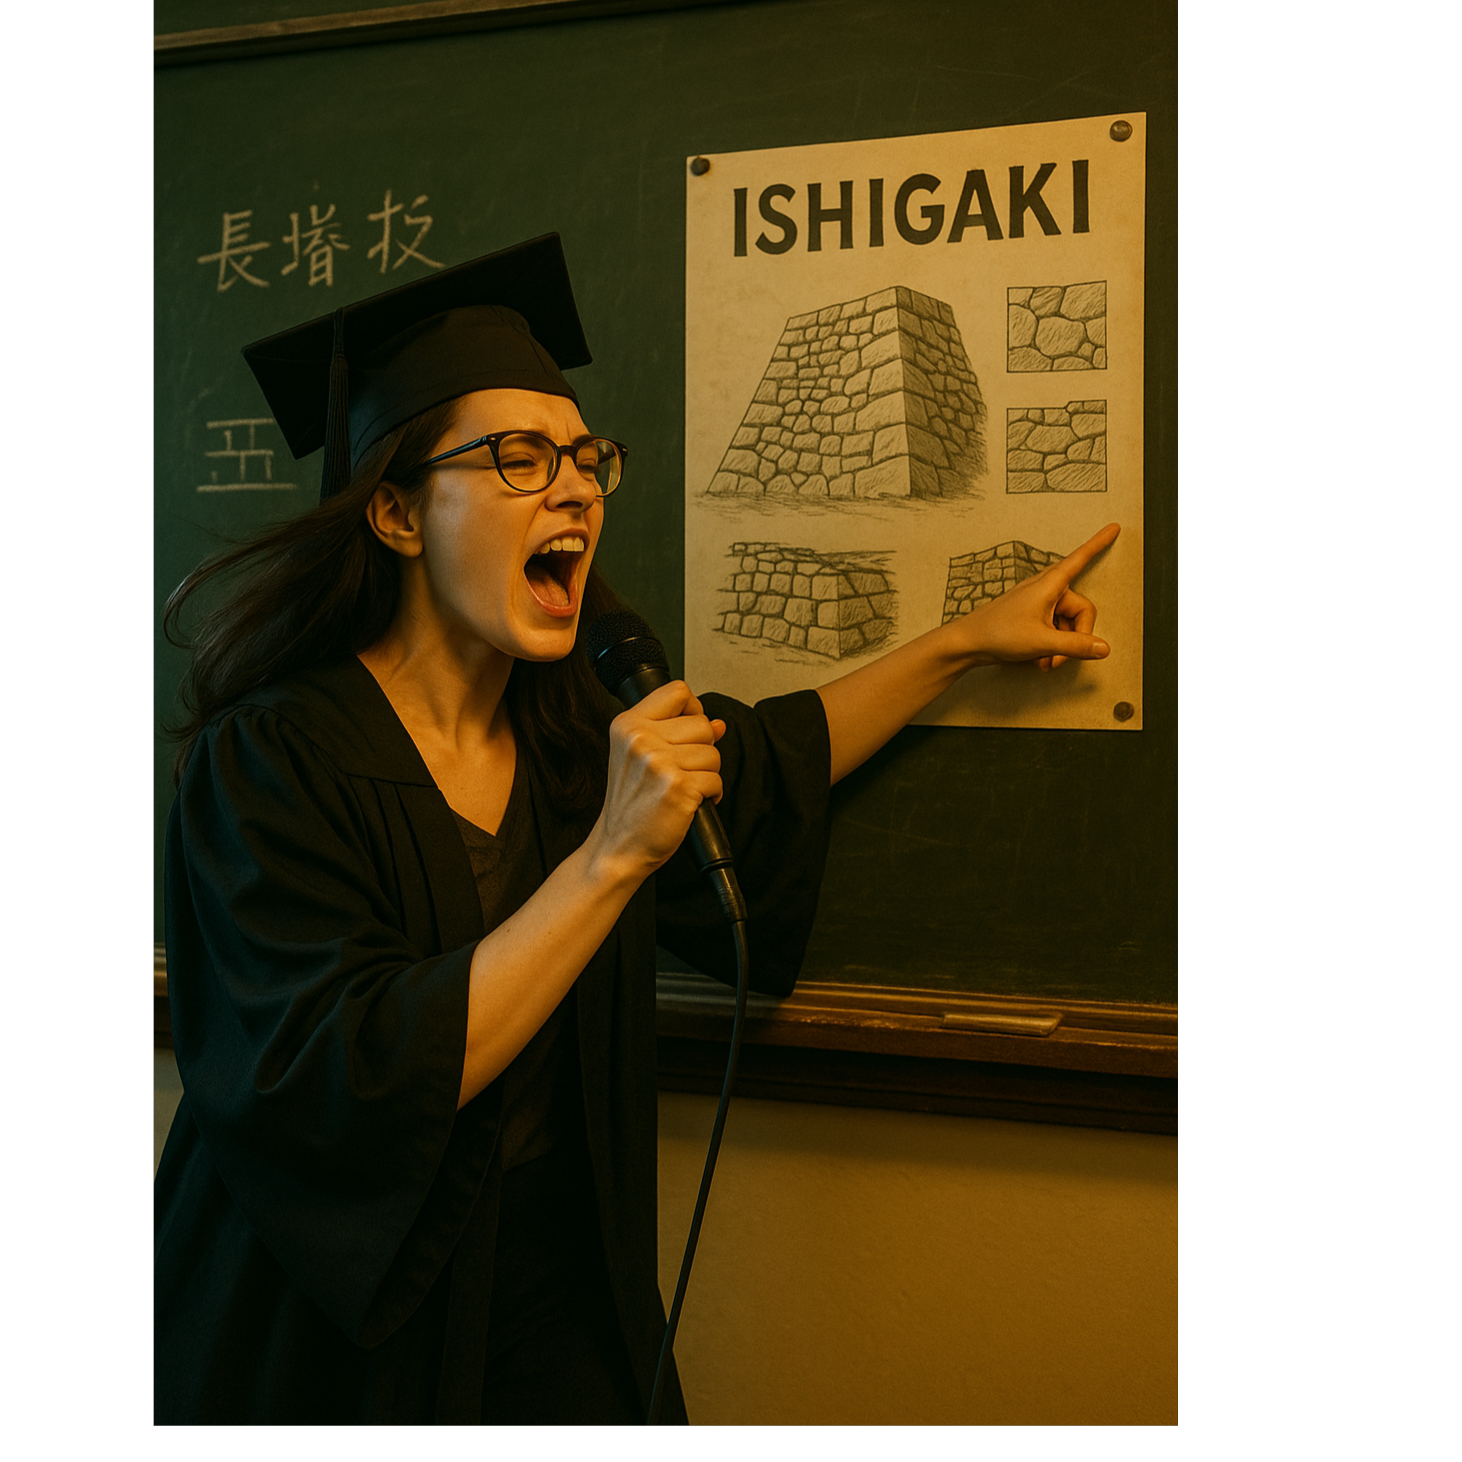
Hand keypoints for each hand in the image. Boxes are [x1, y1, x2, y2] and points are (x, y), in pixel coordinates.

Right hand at [598, 681, 725, 876]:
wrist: (618, 848)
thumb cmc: (629, 806)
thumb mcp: (642, 759)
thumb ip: (678, 734)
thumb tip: (718, 724)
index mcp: (627, 725)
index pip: (679, 692)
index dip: (693, 711)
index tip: (687, 733)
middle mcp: (640, 739)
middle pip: (702, 724)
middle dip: (703, 750)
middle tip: (682, 771)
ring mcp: (658, 763)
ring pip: (713, 753)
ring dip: (707, 774)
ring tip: (684, 788)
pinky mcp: (678, 787)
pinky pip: (716, 780)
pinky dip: (711, 794)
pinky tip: (690, 802)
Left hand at [962, 523, 1119, 672]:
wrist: (968, 643)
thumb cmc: (997, 633)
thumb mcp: (1042, 642)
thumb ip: (1076, 646)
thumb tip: (1103, 647)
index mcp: (1050, 585)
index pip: (1081, 559)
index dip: (1099, 543)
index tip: (1114, 527)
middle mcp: (1047, 590)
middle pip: (1081, 611)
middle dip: (1076, 637)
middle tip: (1060, 658)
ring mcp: (1040, 603)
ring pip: (1068, 625)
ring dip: (1061, 647)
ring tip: (1045, 660)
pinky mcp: (1033, 617)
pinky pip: (1055, 630)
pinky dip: (1051, 647)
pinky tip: (1039, 659)